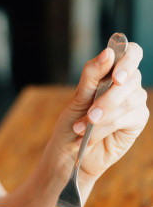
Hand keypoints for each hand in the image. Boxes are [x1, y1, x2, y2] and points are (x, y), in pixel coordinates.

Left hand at [51, 42, 148, 185]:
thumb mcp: (77, 98)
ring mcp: (134, 102)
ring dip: (103, 116)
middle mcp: (127, 85)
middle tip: (90, 114)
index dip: (128, 60)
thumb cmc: (71, 123)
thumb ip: (92, 75)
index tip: (116, 76)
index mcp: (113, 72)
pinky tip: (90, 136)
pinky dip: (105, 128)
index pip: (132, 53)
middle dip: (108, 98)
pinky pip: (127, 118)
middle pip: (130, 79)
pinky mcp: (137, 121)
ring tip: (82, 127)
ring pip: (128, 100)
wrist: (69, 154)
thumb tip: (108, 53)